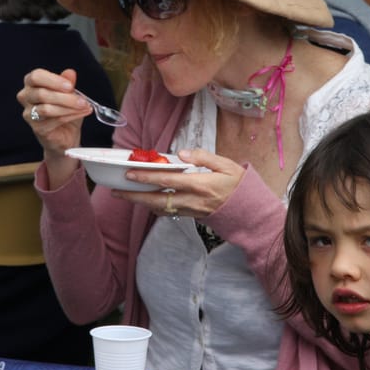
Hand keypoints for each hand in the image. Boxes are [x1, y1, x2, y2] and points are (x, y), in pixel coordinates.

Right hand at [18, 68, 92, 183]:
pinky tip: (81, 113)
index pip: (36, 76)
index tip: (69, 85)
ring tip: (84, 106)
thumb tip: (70, 73)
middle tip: (82, 99)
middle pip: (41, 94)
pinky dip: (71, 116)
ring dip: (69, 107)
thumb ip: (67, 83)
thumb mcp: (69, 93)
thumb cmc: (64, 111)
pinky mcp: (37, 128)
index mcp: (31, 84)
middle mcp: (26, 97)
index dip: (53, 80)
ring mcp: (29, 114)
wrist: (65, 135)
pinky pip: (55, 120)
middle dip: (65, 97)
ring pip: (47, 109)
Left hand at [114, 148, 245, 218]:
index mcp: (200, 184)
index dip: (146, 177)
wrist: (252, 211)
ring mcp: (191, 211)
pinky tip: (147, 201)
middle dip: (134, 196)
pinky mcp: (193, 216)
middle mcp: (192, 200)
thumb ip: (204, 157)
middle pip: (156, 200)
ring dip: (141, 203)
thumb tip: (182, 153)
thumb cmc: (240, 184)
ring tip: (126, 196)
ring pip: (160, 209)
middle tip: (116, 191)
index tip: (130, 172)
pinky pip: (169, 213)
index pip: (167, 180)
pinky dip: (155, 207)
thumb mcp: (227, 164)